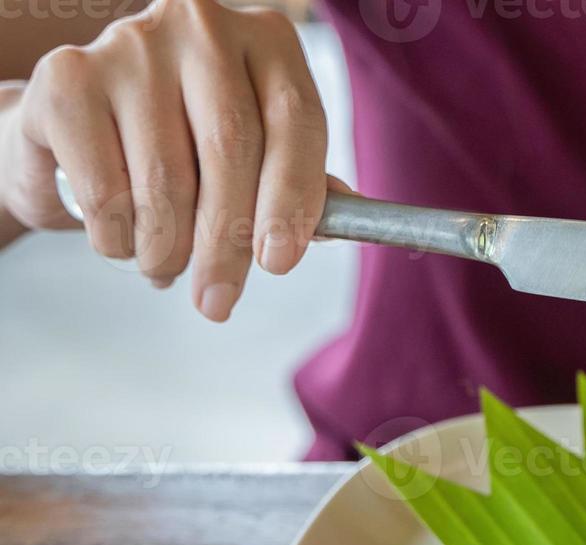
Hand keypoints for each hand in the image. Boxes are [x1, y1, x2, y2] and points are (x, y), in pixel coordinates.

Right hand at [0, 0, 330, 321]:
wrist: (82, 125)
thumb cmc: (188, 142)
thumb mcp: (257, 153)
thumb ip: (300, 181)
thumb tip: (344, 218)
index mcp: (268, 42)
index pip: (295, 123)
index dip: (293, 200)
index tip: (279, 261)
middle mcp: (201, 27)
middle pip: (231, 150)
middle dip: (227, 243)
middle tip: (218, 301)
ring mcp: (131, 45)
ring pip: (166, 179)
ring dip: (168, 249)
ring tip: (167, 266)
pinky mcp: (67, 77)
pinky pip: (105, 190)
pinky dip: (118, 238)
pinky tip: (124, 239)